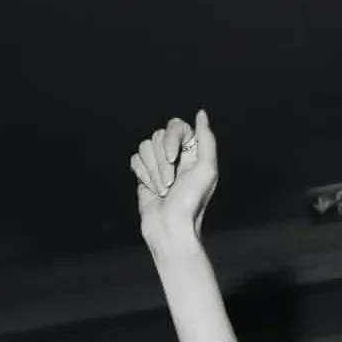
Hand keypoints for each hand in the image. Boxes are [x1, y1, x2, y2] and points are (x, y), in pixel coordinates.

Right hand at [130, 110, 217, 250]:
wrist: (169, 228)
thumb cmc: (190, 203)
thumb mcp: (207, 170)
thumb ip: (207, 139)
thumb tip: (201, 114)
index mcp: (194, 153)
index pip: (176, 126)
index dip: (170, 139)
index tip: (172, 158)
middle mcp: (177, 156)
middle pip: (157, 135)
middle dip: (161, 162)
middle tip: (170, 184)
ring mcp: (159, 164)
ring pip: (145, 147)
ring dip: (152, 171)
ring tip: (163, 190)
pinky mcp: (145, 174)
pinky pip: (135, 159)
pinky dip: (142, 174)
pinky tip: (152, 190)